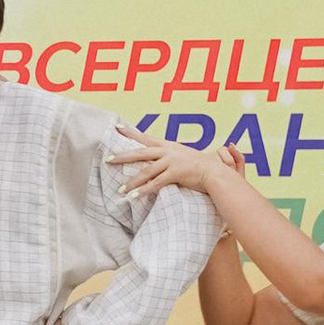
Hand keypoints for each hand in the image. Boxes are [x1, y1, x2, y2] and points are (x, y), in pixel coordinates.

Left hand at [109, 124, 232, 200]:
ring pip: (146, 170)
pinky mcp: (176, 173)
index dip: (130, 133)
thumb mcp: (183, 155)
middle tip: (108, 160)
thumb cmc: (200, 166)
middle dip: (123, 156)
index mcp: (168, 145)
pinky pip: (156, 183)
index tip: (116, 128)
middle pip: (140, 152)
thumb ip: (169, 156)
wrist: (215, 172)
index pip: (145, 137)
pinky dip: (144, 190)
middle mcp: (168, 150)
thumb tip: (157, 158)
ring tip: (120, 189)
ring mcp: (172, 161)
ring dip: (132, 181)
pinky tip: (134, 196)